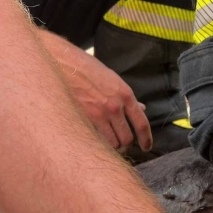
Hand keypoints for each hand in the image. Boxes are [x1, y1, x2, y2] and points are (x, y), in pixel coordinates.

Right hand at [41, 30, 151, 150]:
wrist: (65, 65)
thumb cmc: (88, 70)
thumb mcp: (113, 80)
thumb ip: (127, 97)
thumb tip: (141, 108)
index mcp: (125, 95)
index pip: (141, 123)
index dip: (146, 138)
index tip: (147, 146)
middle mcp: (115, 107)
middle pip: (127, 138)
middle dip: (127, 145)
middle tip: (123, 146)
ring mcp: (99, 114)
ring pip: (112, 143)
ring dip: (113, 146)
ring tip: (110, 144)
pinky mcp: (84, 119)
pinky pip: (96, 139)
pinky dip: (98, 143)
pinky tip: (96, 140)